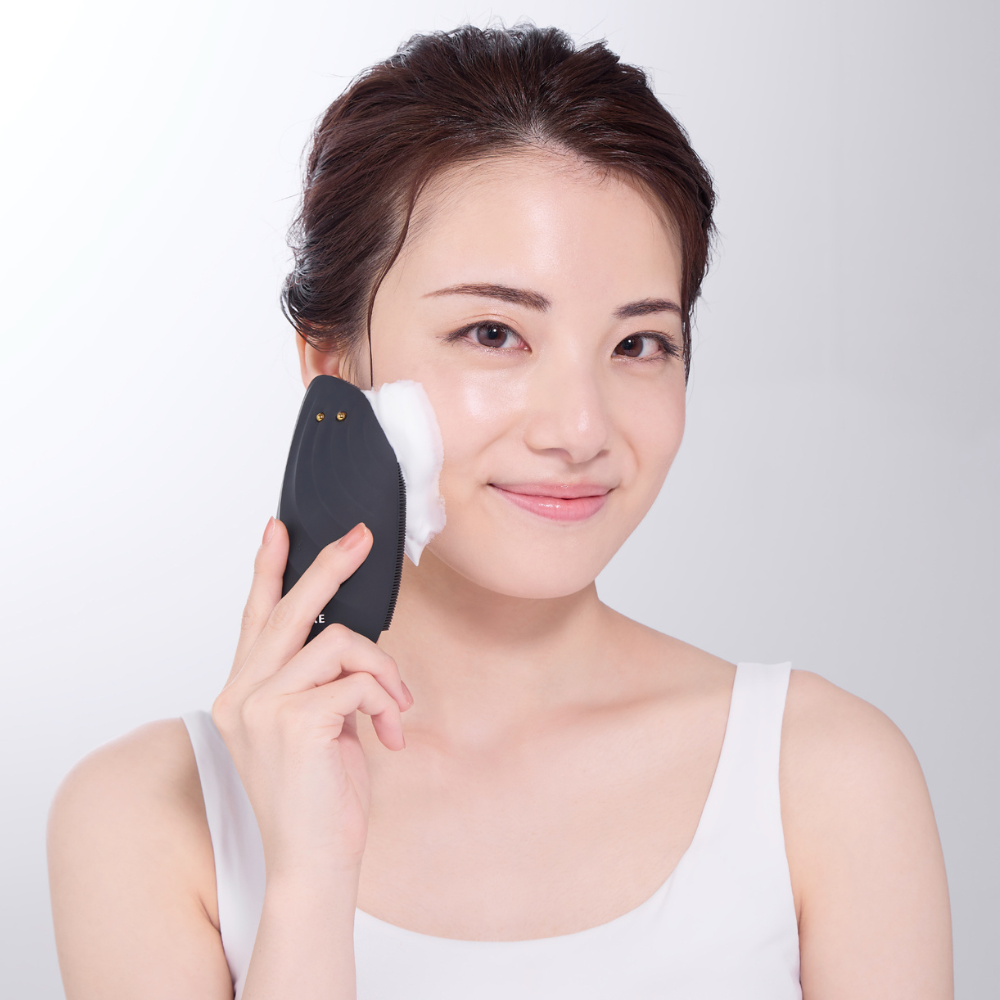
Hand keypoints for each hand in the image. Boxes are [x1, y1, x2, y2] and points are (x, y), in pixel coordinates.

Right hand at [212, 517, 411, 880]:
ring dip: (383, 670)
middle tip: (361, 537)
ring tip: (395, 708)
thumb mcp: (319, 728)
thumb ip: (321, 683)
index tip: (277, 529)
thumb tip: (352, 643)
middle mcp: (241, 694)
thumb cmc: (319, 798)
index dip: (268, 571)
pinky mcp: (293, 721)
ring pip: (339, 642)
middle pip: (290, 610)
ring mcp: (262, 706)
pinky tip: (388, 735)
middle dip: (329, 567)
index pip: (254, 618)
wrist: (313, 863)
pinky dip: (385, 700)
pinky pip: (358, 681)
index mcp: (243, 693)